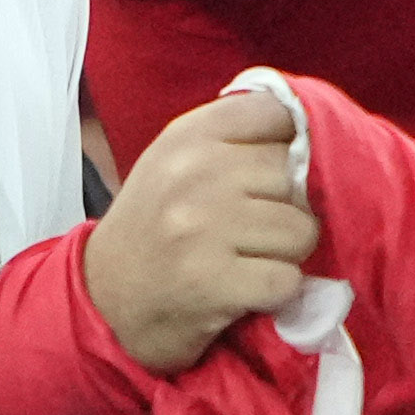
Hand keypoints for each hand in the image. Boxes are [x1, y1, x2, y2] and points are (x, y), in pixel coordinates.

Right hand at [84, 87, 317, 372]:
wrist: (105, 300)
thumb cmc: (153, 225)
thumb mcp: (176, 161)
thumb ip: (233, 140)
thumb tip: (310, 135)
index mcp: (188, 134)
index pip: (277, 114)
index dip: (291, 144)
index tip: (272, 174)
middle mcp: (195, 172)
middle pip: (295, 176)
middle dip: (289, 208)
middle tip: (255, 230)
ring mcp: (203, 228)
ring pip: (301, 230)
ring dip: (287, 254)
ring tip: (250, 260)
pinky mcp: (214, 281)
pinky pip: (288, 280)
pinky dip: (276, 292)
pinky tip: (245, 290)